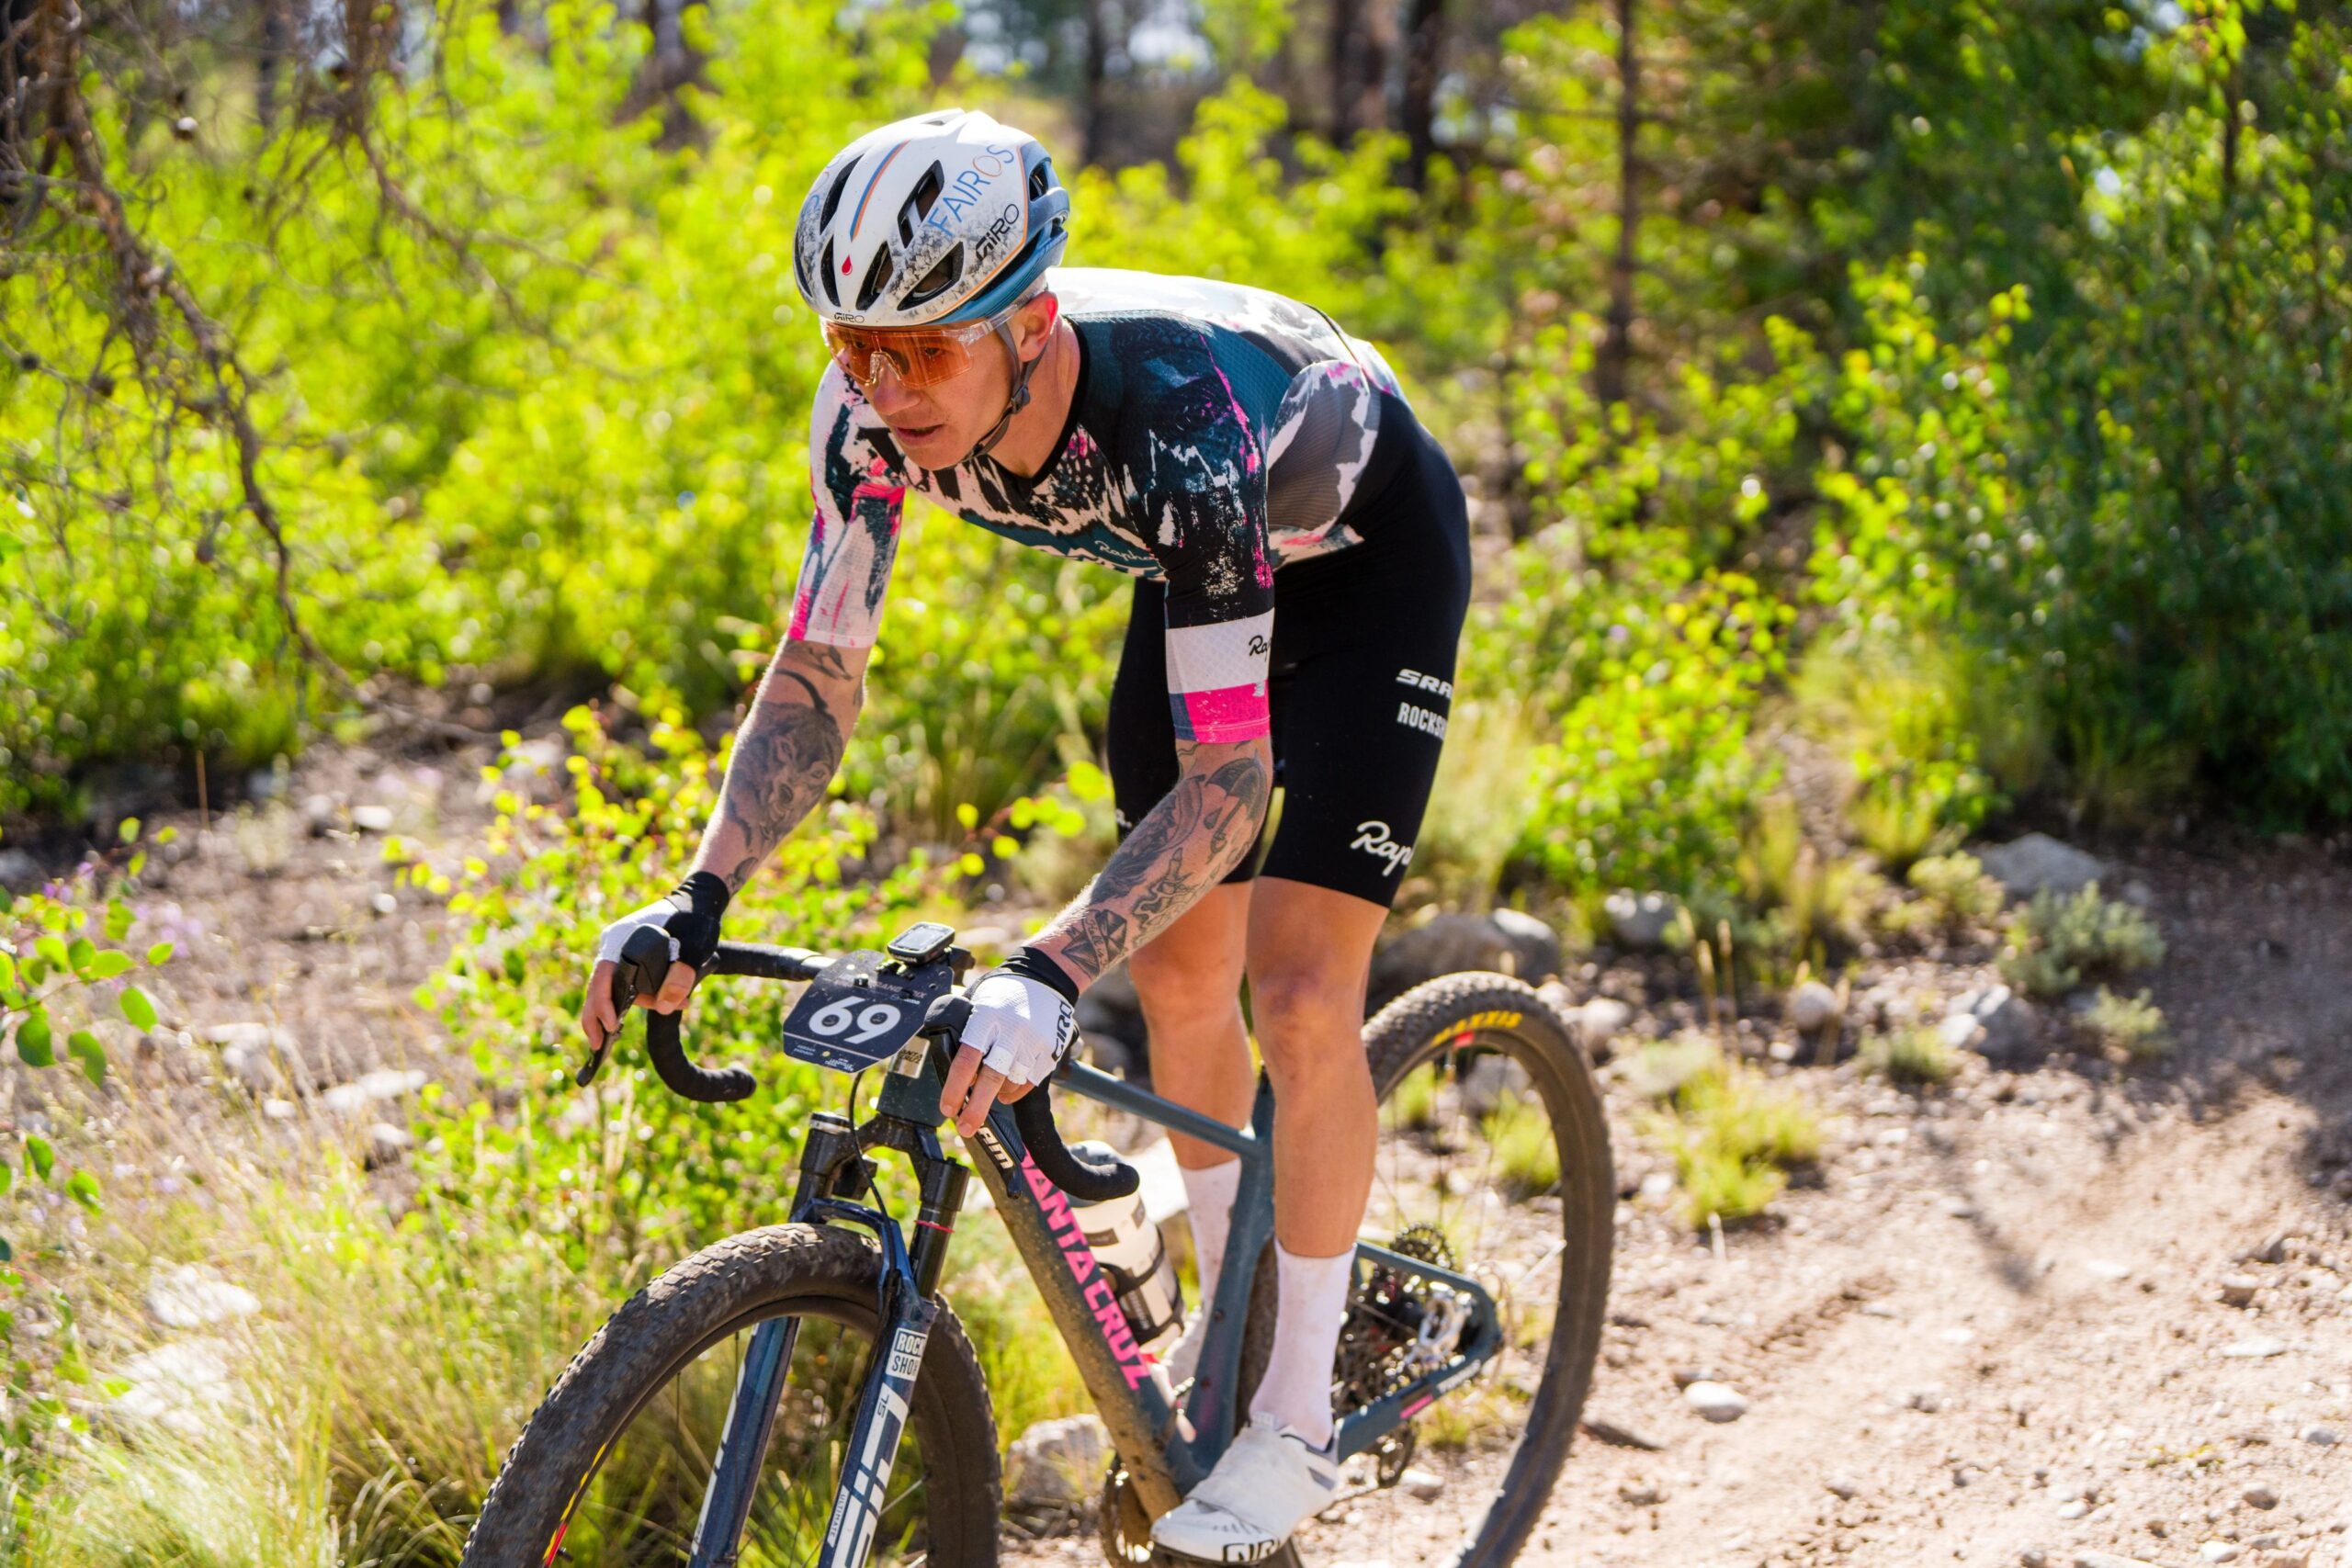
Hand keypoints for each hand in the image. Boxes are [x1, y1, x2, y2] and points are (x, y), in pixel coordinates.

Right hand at [579, 871, 730, 1053]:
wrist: (699, 901)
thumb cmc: (694, 919)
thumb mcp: (693, 947)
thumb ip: (681, 975)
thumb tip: (667, 1007)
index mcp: (619, 940)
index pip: (602, 978)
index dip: (603, 1005)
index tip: (612, 1026)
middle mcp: (614, 946)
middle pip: (599, 988)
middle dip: (599, 1018)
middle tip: (600, 1047)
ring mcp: (621, 952)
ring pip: (617, 989)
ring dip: (639, 1004)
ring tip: (675, 1006)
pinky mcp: (632, 959)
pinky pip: (631, 984)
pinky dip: (646, 996)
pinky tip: (671, 1003)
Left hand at [939, 951, 1079, 1136]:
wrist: (1047, 978)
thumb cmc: (1004, 992)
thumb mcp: (976, 1000)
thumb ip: (963, 1027)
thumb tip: (945, 1062)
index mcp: (987, 1017)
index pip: (967, 1058)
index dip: (955, 1088)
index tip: (948, 1107)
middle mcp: (1011, 1031)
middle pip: (991, 1078)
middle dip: (976, 1108)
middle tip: (965, 1127)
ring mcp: (1033, 1042)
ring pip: (1011, 1083)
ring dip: (995, 1096)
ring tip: (986, 1097)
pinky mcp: (1050, 1050)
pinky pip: (1030, 1082)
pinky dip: (1015, 1092)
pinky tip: (1005, 1092)